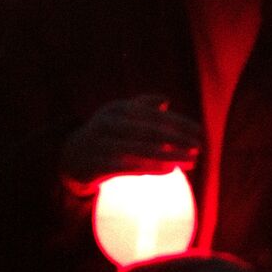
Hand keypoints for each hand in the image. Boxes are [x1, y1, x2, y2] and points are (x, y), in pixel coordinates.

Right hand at [59, 94, 202, 194]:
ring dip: (168, 155)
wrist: (72, 156)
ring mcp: (102, 144)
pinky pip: (127, 167)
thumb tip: (166, 100)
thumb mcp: (119, 114)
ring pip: (140, 149)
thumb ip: (142, 106)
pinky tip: (169, 170)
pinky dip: (149, 168)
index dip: (177, 122)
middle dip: (176, 139)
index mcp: (118, 109)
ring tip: (190, 161)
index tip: (199, 130)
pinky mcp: (97, 164)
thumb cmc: (105, 132)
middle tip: (199, 147)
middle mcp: (109, 123)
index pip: (153, 114)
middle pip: (149, 131)